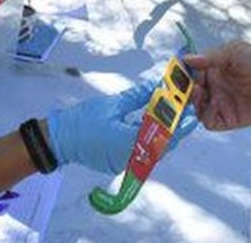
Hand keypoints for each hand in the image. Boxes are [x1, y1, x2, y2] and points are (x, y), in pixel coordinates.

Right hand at [46, 78, 199, 174]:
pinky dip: (151, 139)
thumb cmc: (82, 121)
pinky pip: (142, 152)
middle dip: (175, 128)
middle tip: (186, 111)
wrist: (58, 140)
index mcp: (129, 143)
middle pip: (161, 145)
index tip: (192, 113)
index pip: (162, 136)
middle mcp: (130, 157)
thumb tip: (158, 87)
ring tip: (174, 116)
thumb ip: (139, 97)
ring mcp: (125, 163)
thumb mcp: (113, 104)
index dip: (180, 125)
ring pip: (153, 150)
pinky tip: (155, 125)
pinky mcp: (119, 163)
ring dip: (164, 134)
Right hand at [185, 42, 250, 130]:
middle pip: (190, 92)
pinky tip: (206, 104)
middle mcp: (216, 87)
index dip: (182, 73)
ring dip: (191, 101)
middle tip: (179, 84)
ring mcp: (221, 103)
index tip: (174, 71)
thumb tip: (187, 59)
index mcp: (215, 70)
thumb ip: (210, 57)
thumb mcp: (233, 52)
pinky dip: (203, 115)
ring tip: (196, 91)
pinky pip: (209, 121)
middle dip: (182, 89)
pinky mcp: (228, 118)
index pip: (191, 73)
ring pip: (196, 107)